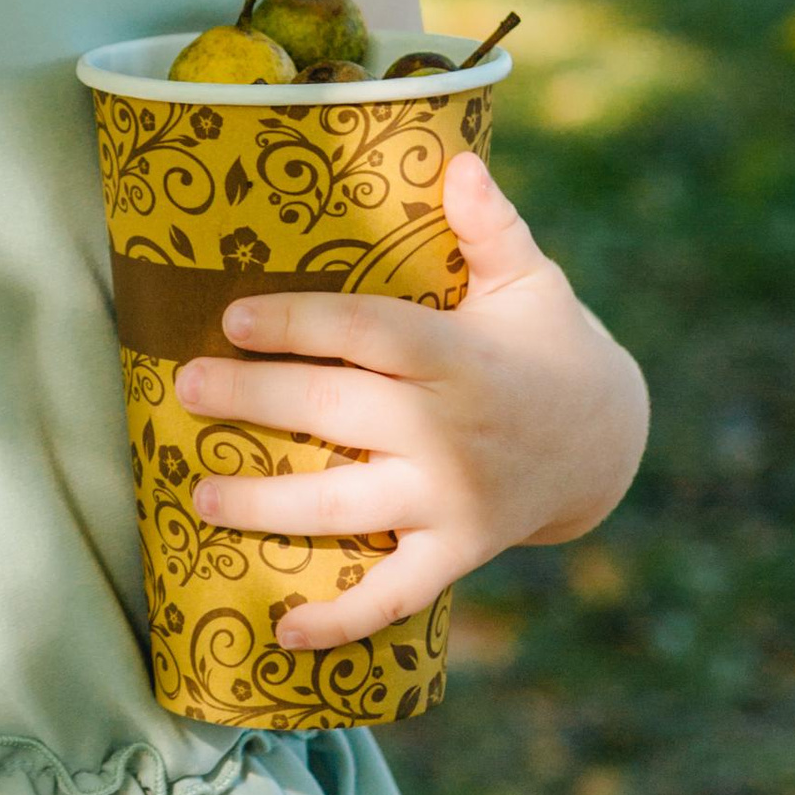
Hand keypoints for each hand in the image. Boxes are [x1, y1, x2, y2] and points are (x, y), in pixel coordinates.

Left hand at [171, 151, 647, 649]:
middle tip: (187, 389)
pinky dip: (339, 622)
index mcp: (458, 356)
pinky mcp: (455, 554)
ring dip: (267, 508)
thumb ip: (491, 226)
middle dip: (257, 400)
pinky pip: (392, 596)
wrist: (606, 441)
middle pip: (338, 414)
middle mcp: (449, 433)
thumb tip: (458, 162)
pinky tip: (280, 632)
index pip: (367, 334)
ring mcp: (451, 501)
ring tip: (198, 499)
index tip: (234, 316)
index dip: (299, 325)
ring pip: (345, 507)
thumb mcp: (531, 280)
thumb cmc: (545, 345)